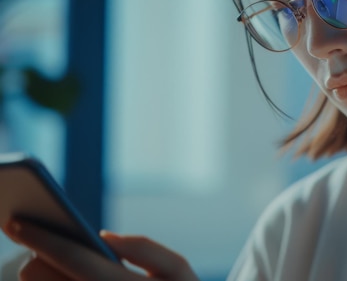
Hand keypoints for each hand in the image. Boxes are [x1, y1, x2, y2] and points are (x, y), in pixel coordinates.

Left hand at [2, 218, 199, 280]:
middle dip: (38, 258)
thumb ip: (146, 249)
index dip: (43, 238)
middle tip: (44, 245)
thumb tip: (105, 236)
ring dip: (43, 276)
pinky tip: (65, 278)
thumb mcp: (180, 271)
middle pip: (42, 277)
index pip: (75, 257)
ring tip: (57, 264)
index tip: (17, 222)